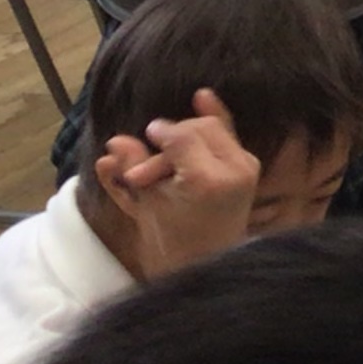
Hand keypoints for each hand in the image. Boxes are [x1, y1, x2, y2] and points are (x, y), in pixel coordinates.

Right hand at [92, 86, 261, 277]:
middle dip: (167, 143)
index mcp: (208, 180)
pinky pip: (230, 133)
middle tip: (143, 172)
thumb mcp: (146, 206)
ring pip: (212, 128)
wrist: (205, 267)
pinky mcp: (248, 166)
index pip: (181, 138)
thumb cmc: (170, 243)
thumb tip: (114, 143)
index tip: (133, 144)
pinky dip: (216, 115)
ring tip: (161, 166)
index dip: (156, 138)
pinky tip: (202, 96)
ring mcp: (245, 166)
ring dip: (184, 137)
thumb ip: (130, 173)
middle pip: (196, 129)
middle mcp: (234, 168)